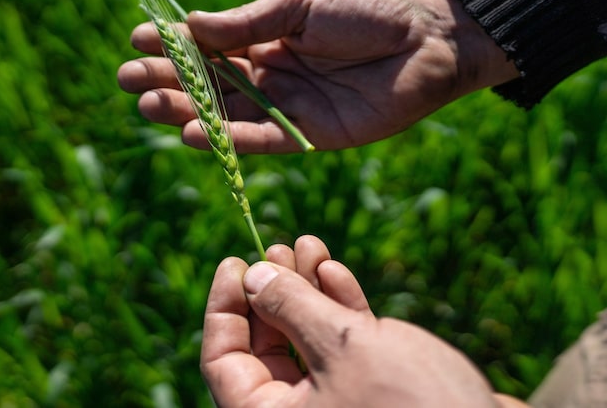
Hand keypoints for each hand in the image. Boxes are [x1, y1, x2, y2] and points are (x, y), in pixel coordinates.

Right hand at [118, 0, 518, 152]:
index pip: (207, 46)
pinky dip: (227, 140)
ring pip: (226, 115)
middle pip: (208, 83)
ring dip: (186, 112)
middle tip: (128, 80)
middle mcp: (269, 75)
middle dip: (167, 81)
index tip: (138, 39)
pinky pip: (260, 140)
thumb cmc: (367, 8)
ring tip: (148, 105)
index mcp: (265, 38)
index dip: (172, 44)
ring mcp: (286, 107)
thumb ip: (247, 23)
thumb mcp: (299, 4)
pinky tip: (191, 134)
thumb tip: (190, 26)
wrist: (428, 38)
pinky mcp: (308, 135)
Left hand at [201, 235, 528, 406]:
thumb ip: (290, 308)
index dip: (223, 307)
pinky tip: (334, 272)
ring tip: (307, 245)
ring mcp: (337, 405)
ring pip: (304, 341)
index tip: (234, 262)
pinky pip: (341, 350)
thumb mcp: (341, 347)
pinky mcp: (373, 395)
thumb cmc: (414, 405)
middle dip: (272, 290)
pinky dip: (337, 310)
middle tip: (276, 247)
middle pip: (265, 346)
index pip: (223, 361)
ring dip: (306, 291)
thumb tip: (252, 276)